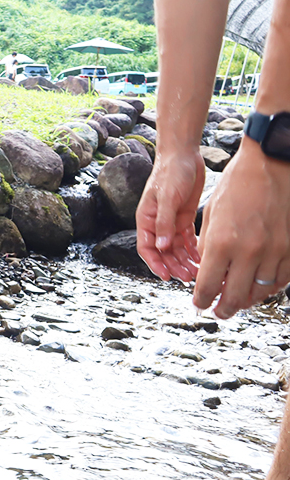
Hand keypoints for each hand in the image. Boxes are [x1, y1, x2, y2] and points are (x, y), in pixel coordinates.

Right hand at [136, 148, 203, 281]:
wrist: (183, 155)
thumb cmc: (170, 173)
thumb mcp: (167, 197)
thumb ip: (164, 222)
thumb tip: (161, 247)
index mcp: (145, 219)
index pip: (146, 248)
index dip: (155, 264)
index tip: (167, 276)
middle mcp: (157, 223)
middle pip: (163, 252)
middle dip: (174, 266)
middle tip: (187, 277)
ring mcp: (170, 222)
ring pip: (176, 249)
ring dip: (184, 261)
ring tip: (196, 272)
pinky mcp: (184, 218)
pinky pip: (187, 240)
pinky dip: (192, 250)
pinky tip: (200, 258)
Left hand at [193, 141, 289, 317]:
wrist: (270, 167)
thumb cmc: (235, 188)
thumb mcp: (210, 218)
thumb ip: (208, 248)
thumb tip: (206, 273)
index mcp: (222, 243)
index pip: (207, 286)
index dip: (200, 300)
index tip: (198, 304)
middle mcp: (249, 251)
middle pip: (234, 297)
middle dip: (223, 309)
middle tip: (218, 312)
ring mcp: (274, 252)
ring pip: (259, 292)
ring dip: (246, 300)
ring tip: (236, 301)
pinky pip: (280, 279)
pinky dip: (268, 287)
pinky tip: (258, 286)